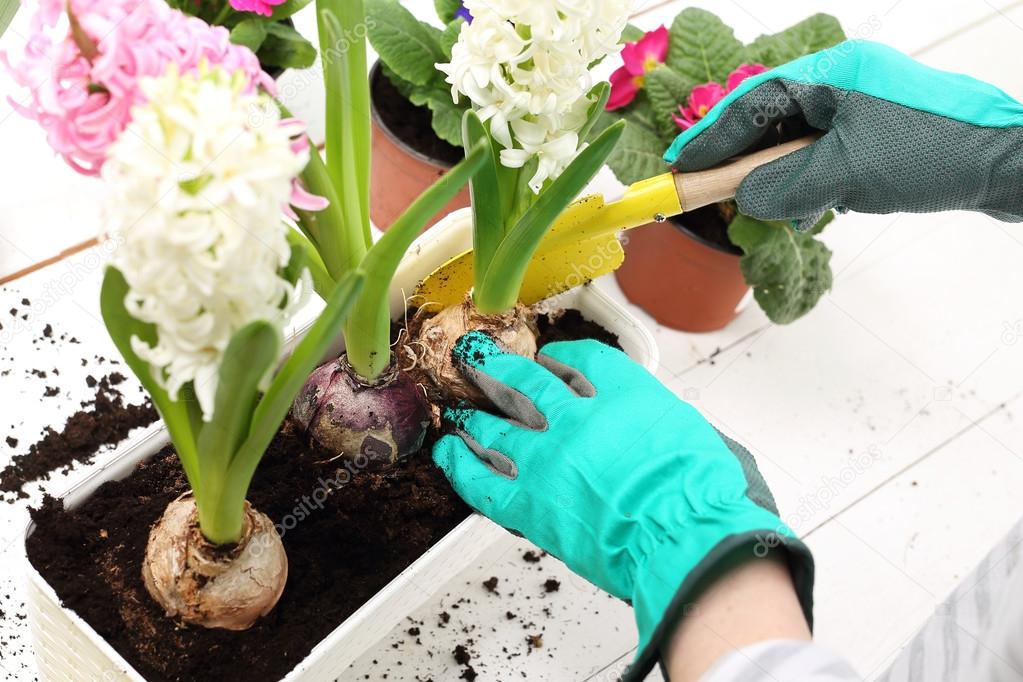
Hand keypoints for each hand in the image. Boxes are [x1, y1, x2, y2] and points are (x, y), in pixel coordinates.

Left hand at [432, 332, 813, 679]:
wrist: (684, 537)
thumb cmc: (699, 491)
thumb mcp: (686, 429)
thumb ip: (650, 417)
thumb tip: (637, 422)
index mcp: (620, 392)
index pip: (581, 359)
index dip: (561, 357)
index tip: (552, 361)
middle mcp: (575, 416)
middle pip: (524, 381)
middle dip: (496, 366)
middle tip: (477, 357)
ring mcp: (547, 458)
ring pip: (494, 425)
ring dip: (472, 414)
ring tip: (458, 409)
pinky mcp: (529, 503)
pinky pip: (480, 479)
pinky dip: (459, 464)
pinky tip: (447, 451)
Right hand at [665, 40, 1022, 228]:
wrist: (1008, 163)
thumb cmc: (931, 154)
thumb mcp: (844, 174)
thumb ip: (782, 185)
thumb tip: (742, 198)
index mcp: (832, 72)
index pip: (753, 101)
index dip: (712, 135)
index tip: (683, 165)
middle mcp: (844, 81)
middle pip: (770, 118)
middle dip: (741, 157)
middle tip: (709, 188)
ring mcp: (862, 105)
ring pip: (795, 139)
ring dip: (776, 174)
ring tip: (762, 206)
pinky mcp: (877, 131)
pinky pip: (822, 152)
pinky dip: (807, 179)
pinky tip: (807, 205)